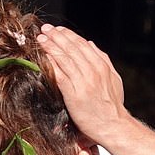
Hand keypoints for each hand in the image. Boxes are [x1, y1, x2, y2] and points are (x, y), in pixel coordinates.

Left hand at [36, 24, 126, 143]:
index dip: (68, 35)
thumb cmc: (112, 106)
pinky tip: (43, 58)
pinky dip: (50, 65)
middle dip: (56, 36)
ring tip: (41, 39)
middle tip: (45, 29)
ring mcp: (84, 82)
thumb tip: (90, 43)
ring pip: (64, 59)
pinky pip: (59, 75)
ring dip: (51, 47)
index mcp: (102, 66)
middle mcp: (93, 71)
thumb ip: (103, 59)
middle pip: (71, 48)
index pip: (82, 44)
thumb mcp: (114, 78)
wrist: (113, 126)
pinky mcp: (74, 95)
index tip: (57, 29)